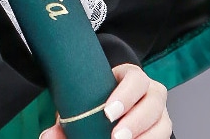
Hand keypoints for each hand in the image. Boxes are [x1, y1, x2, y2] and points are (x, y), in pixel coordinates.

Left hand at [38, 63, 170, 138]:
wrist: (116, 101)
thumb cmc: (99, 97)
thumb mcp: (85, 100)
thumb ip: (68, 118)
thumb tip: (47, 136)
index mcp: (132, 76)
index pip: (135, 79)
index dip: (124, 94)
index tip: (107, 112)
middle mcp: (152, 92)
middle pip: (153, 103)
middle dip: (135, 121)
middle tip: (116, 136)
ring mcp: (160, 112)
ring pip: (162, 123)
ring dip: (145, 136)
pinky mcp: (162, 129)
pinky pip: (162, 137)